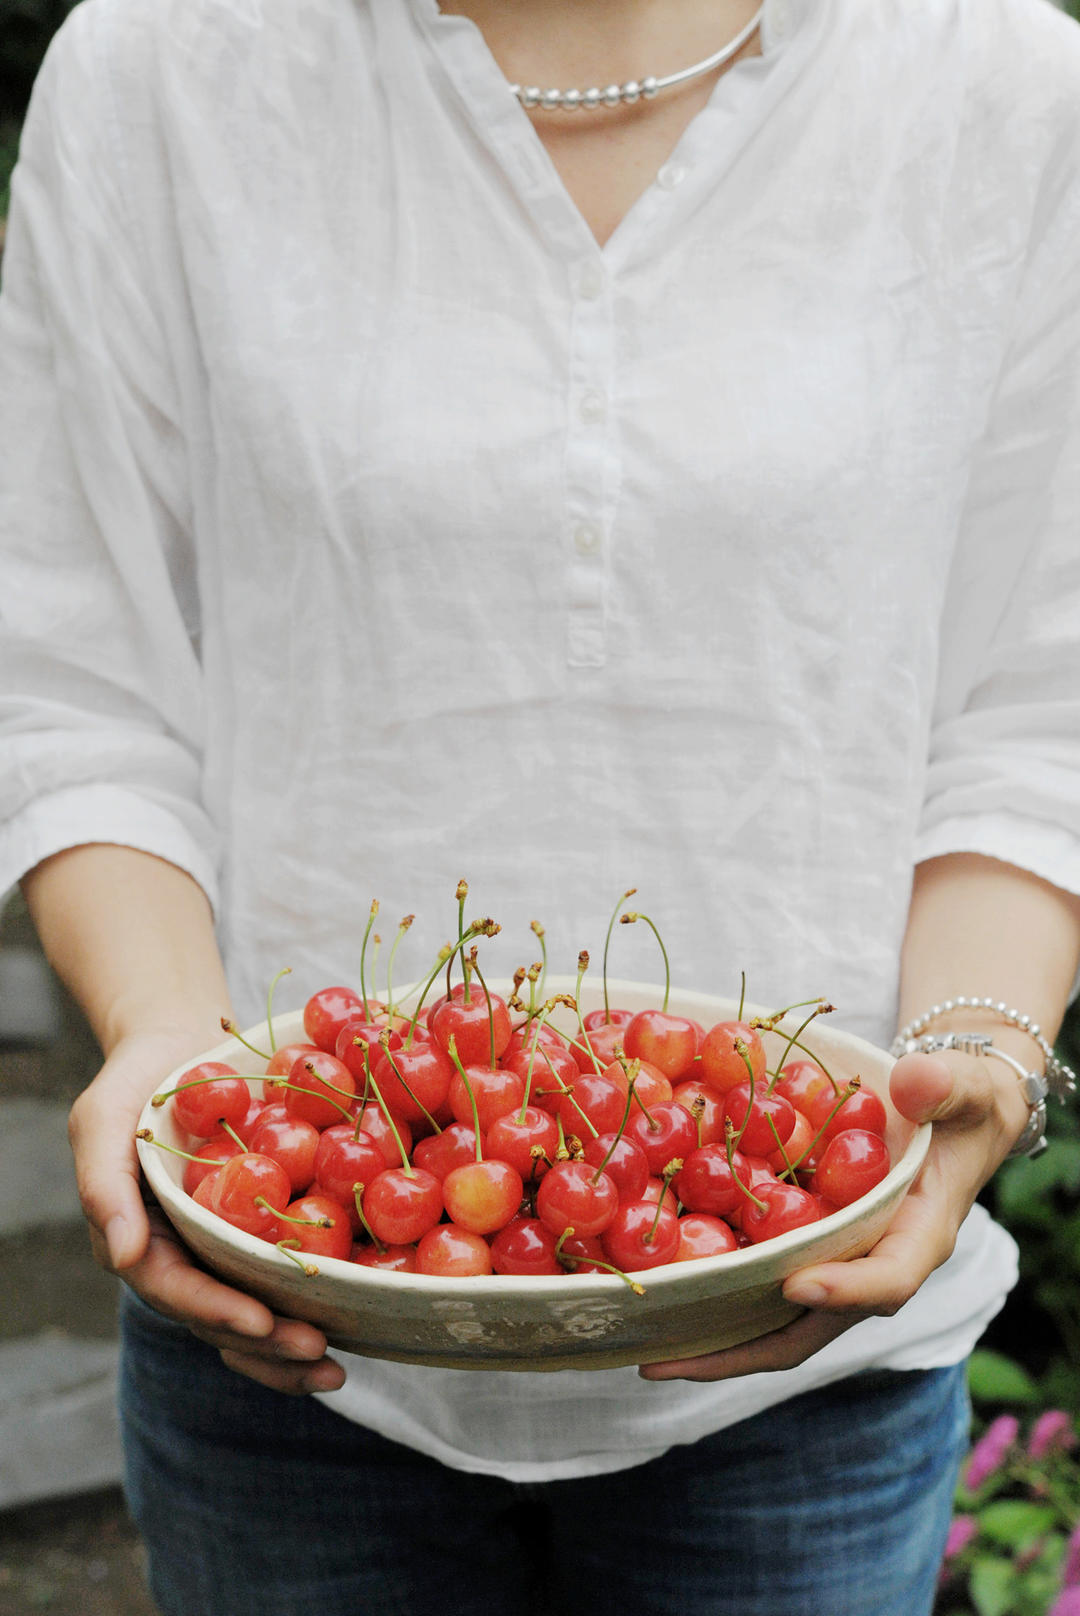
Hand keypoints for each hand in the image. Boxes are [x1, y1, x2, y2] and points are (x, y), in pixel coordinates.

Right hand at [68, 1030, 345, 1394]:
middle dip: (267, 1344)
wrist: (183, 1047)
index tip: (260, 1322)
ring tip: (335, 1369)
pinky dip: (318, 1304)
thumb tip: (123, 1256)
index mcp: (144, 1243)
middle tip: (316, 1351)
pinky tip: (359, 1319)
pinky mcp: (266, 1233)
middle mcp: (185, 1259)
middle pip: (221, 1320)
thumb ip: (103, 1184)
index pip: (176, 1290)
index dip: (216, 1311)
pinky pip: (290, 1278)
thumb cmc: (136, 1080)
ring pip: (256, 1317)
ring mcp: (227, 1251)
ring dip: (291, 1352)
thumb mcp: (102, 1118)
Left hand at [638, 1047, 1029, 1381]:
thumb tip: (912, 1083)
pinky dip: (712, 1293)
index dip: (846, 1290)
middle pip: (810, 1328)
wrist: (952, 1120)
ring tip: (644, 1351)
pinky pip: (757, 1285)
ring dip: (714, 1341)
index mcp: (919, 1237)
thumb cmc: (960, 1105)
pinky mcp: (804, 1251)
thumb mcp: (964, 1087)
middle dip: (742, 1351)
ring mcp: (834, 1267)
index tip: (796, 1284)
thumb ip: (945, 1084)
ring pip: (775, 1323)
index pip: (889, 1280)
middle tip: (666, 1360)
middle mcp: (872, 1267)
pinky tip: (656, 1291)